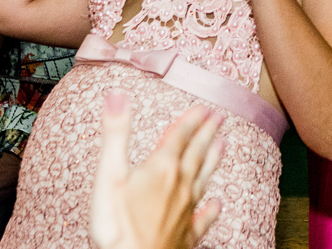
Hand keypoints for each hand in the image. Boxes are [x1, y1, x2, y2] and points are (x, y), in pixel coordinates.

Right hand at [89, 93, 223, 248]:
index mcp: (162, 168)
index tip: (204, 108)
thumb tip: (117, 96)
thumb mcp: (109, 174)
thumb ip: (116, 134)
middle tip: (220, 120)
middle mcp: (180, 186)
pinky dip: (211, 209)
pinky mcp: (186, 236)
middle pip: (196, 154)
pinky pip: (203, 218)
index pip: (179, 137)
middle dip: (207, 135)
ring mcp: (186, 211)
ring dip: (213, 161)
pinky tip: (217, 204)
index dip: (191, 121)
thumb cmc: (117, 226)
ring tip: (222, 146)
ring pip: (204, 179)